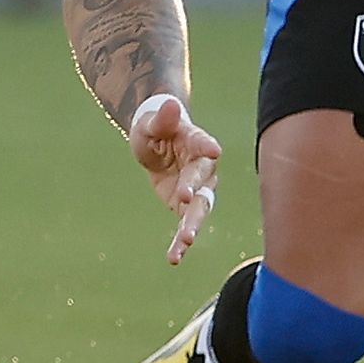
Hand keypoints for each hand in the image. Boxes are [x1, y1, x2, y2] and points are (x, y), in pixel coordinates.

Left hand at [128, 92, 222, 263]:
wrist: (157, 142)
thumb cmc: (155, 127)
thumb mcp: (151, 122)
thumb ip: (161, 118)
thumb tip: (169, 104)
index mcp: (196, 142)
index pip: (203, 144)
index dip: (207, 146)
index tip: (213, 150)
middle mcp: (203, 167)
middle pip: (203, 182)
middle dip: (195, 192)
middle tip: (185, 199)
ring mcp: (197, 189)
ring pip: (200, 209)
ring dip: (193, 224)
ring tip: (186, 240)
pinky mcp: (186, 206)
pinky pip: (186, 225)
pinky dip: (181, 242)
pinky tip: (174, 258)